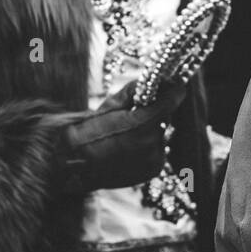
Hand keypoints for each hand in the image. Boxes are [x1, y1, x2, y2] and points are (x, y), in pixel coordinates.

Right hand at [58, 79, 189, 193]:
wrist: (75, 165)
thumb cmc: (89, 132)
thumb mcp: (110, 105)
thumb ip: (134, 91)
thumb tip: (152, 80)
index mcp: (143, 124)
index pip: (171, 100)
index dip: (173, 89)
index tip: (174, 83)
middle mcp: (153, 144)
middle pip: (164, 117)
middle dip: (154, 111)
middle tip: (136, 111)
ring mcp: (154, 160)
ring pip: (160, 134)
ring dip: (150, 130)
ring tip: (127, 134)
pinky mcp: (153, 171)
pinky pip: (157, 150)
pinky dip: (148, 146)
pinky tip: (129, 147)